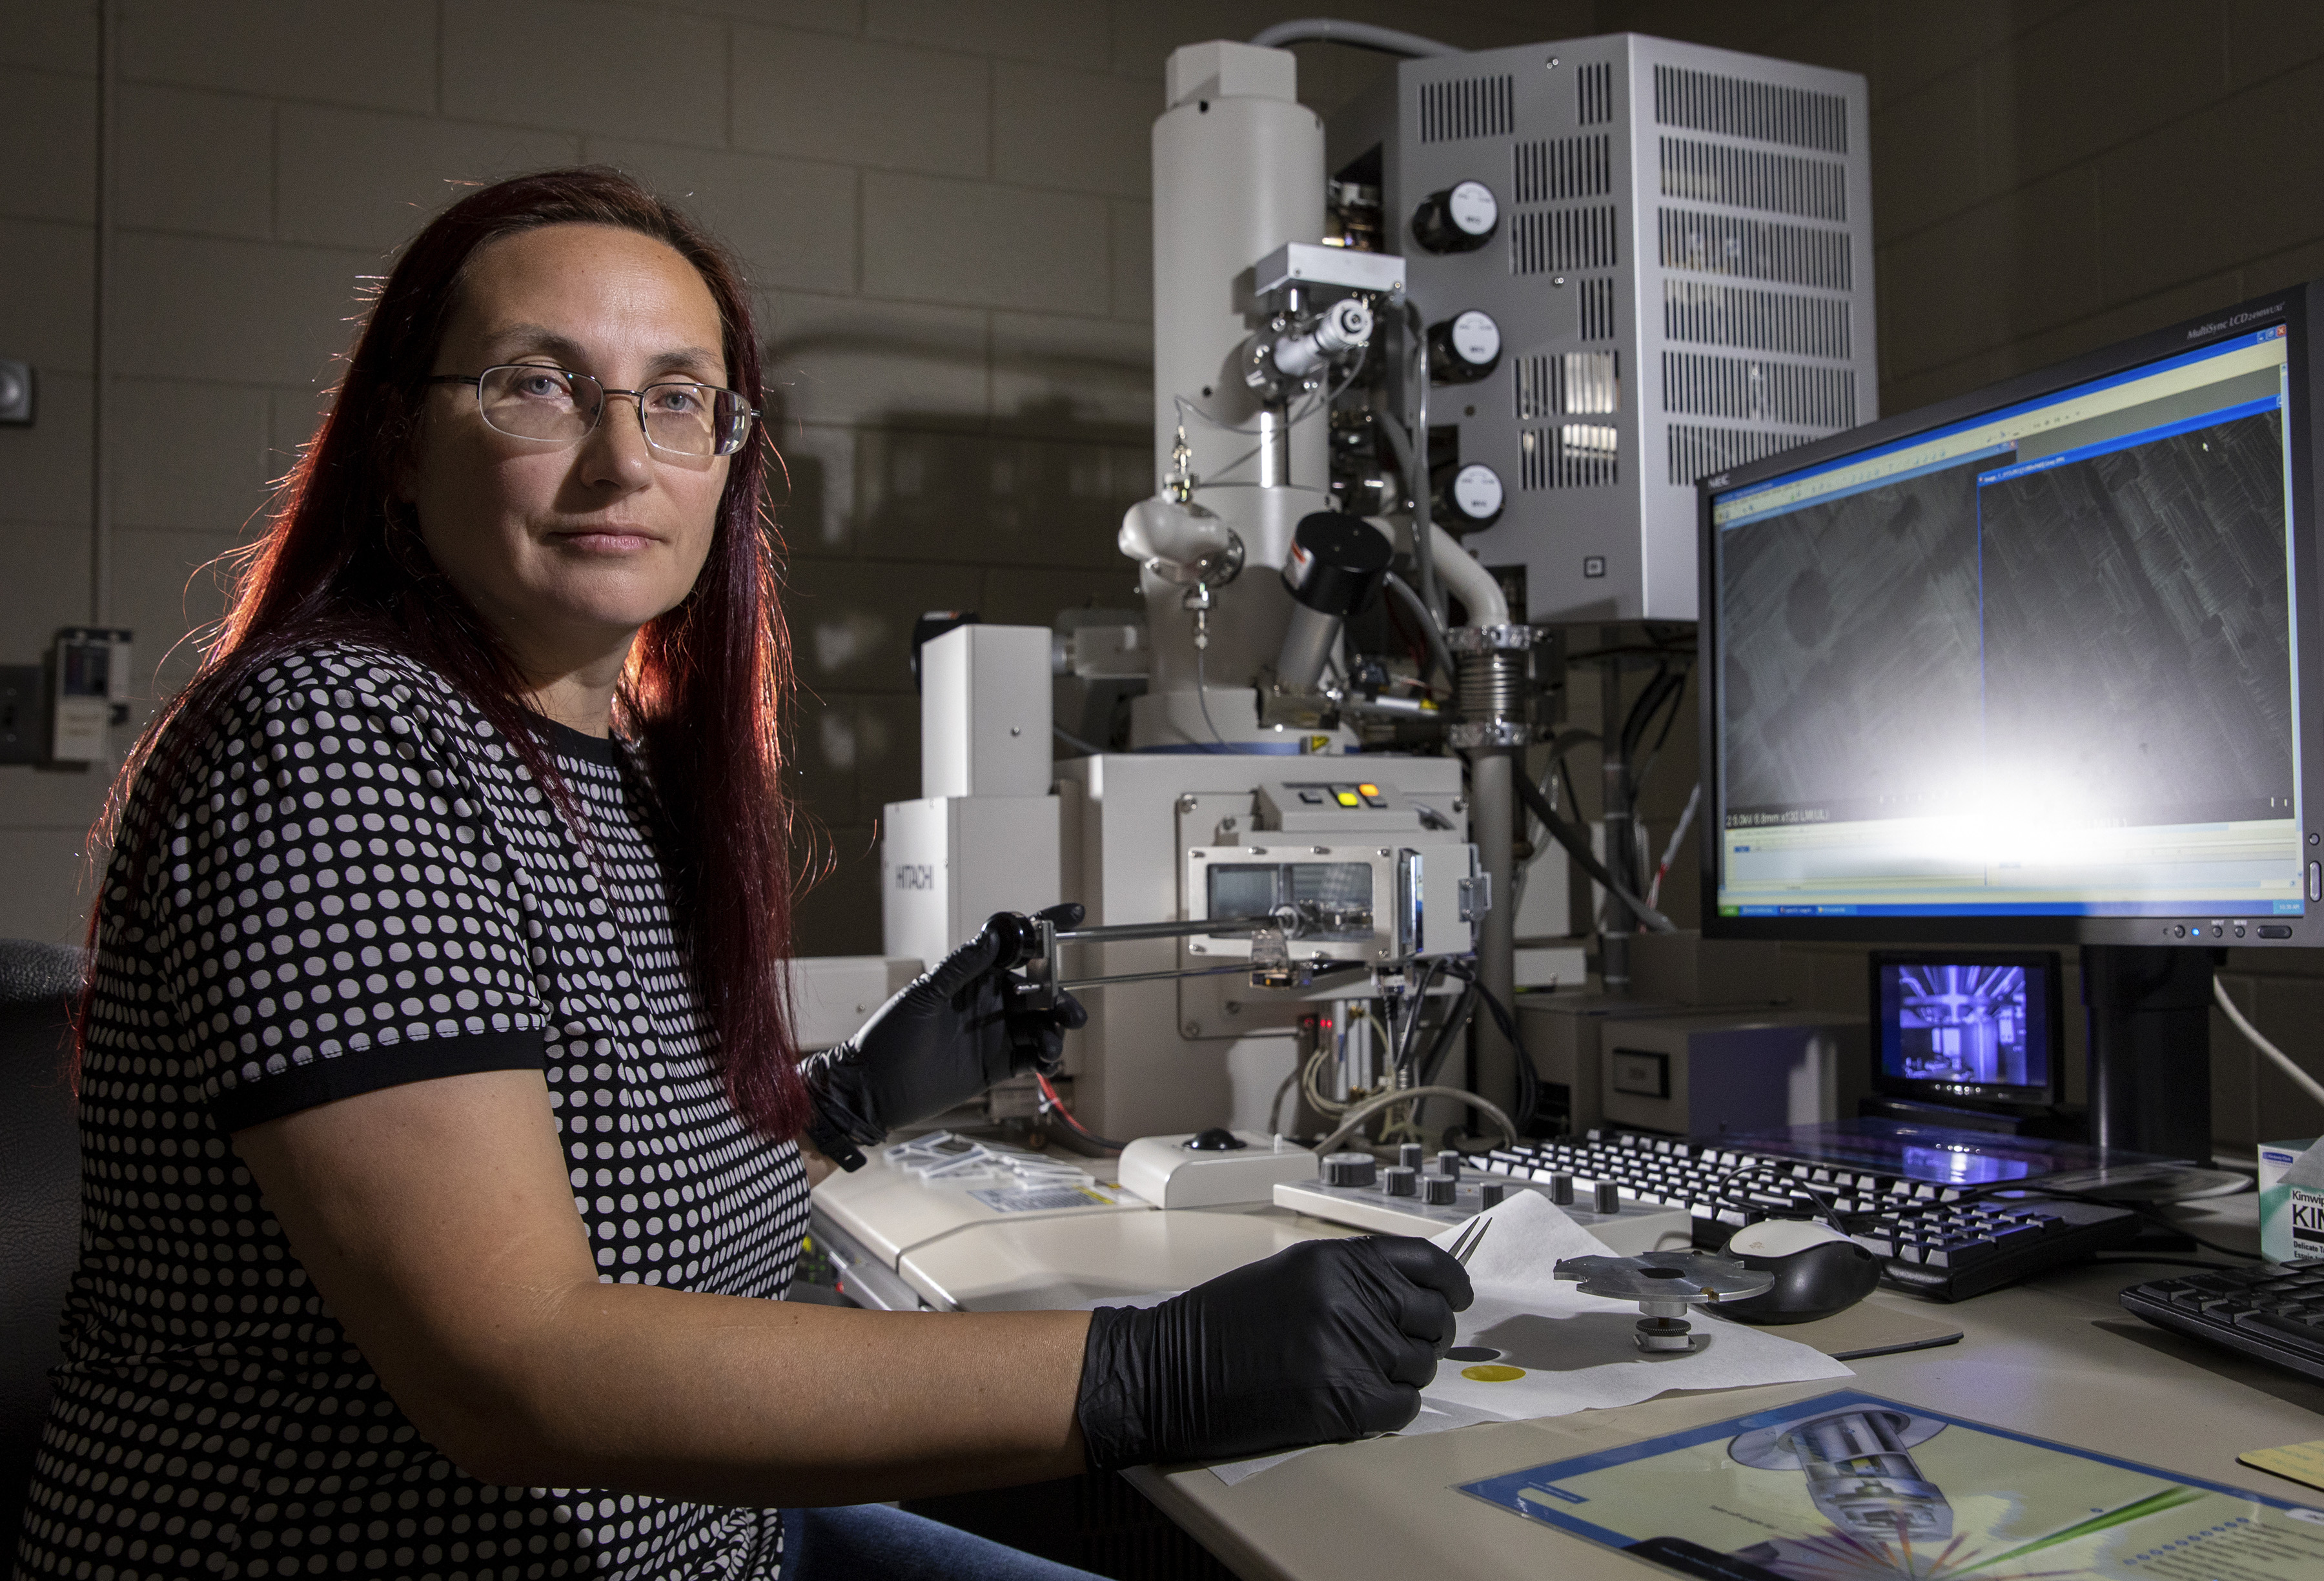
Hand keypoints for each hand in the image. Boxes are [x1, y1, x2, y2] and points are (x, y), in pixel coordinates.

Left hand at [799, 905, 1087, 1154]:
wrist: (875, 1089)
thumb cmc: (889, 1036)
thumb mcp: (924, 996)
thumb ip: (961, 967)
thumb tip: (992, 937)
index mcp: (973, 977)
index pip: (1014, 946)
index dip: (1045, 927)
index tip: (1076, 914)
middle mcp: (989, 1001)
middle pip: (1039, 989)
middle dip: (1060, 995)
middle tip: (1068, 1011)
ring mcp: (995, 1033)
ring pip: (1041, 1024)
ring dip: (1055, 1030)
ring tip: (1051, 1044)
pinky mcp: (997, 1065)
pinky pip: (1033, 1056)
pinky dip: (1047, 1057)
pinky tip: (1047, 1061)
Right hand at [1074, 1236, 1472, 1469]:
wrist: (1169, 1370)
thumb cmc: (1223, 1322)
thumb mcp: (1291, 1274)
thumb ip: (1352, 1277)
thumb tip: (1411, 1294)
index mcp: (1339, 1261)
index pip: (1431, 1266)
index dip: (1451, 1286)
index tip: (1453, 1300)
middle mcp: (1351, 1299)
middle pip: (1433, 1322)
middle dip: (1424, 1337)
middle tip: (1399, 1347)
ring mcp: (1349, 1351)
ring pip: (1420, 1368)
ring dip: (1402, 1375)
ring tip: (1361, 1375)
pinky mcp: (1341, 1403)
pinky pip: (1402, 1407)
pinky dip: (1389, 1409)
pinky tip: (1357, 1403)